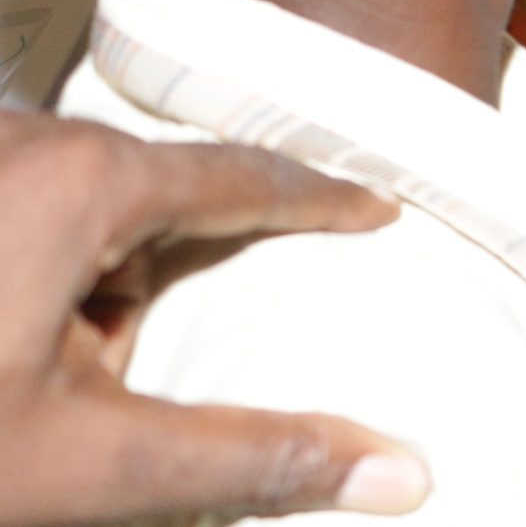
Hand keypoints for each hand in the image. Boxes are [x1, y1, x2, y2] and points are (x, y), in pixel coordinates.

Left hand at [0, 112, 426, 525]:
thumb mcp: (90, 460)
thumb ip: (248, 458)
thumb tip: (400, 473)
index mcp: (83, 181)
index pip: (247, 176)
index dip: (321, 202)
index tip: (375, 210)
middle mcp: (25, 140)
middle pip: (148, 195)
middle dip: (144, 281)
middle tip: (91, 370)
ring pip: (74, 201)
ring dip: (74, 277)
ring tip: (17, 371)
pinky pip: (15, 199)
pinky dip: (20, 264)